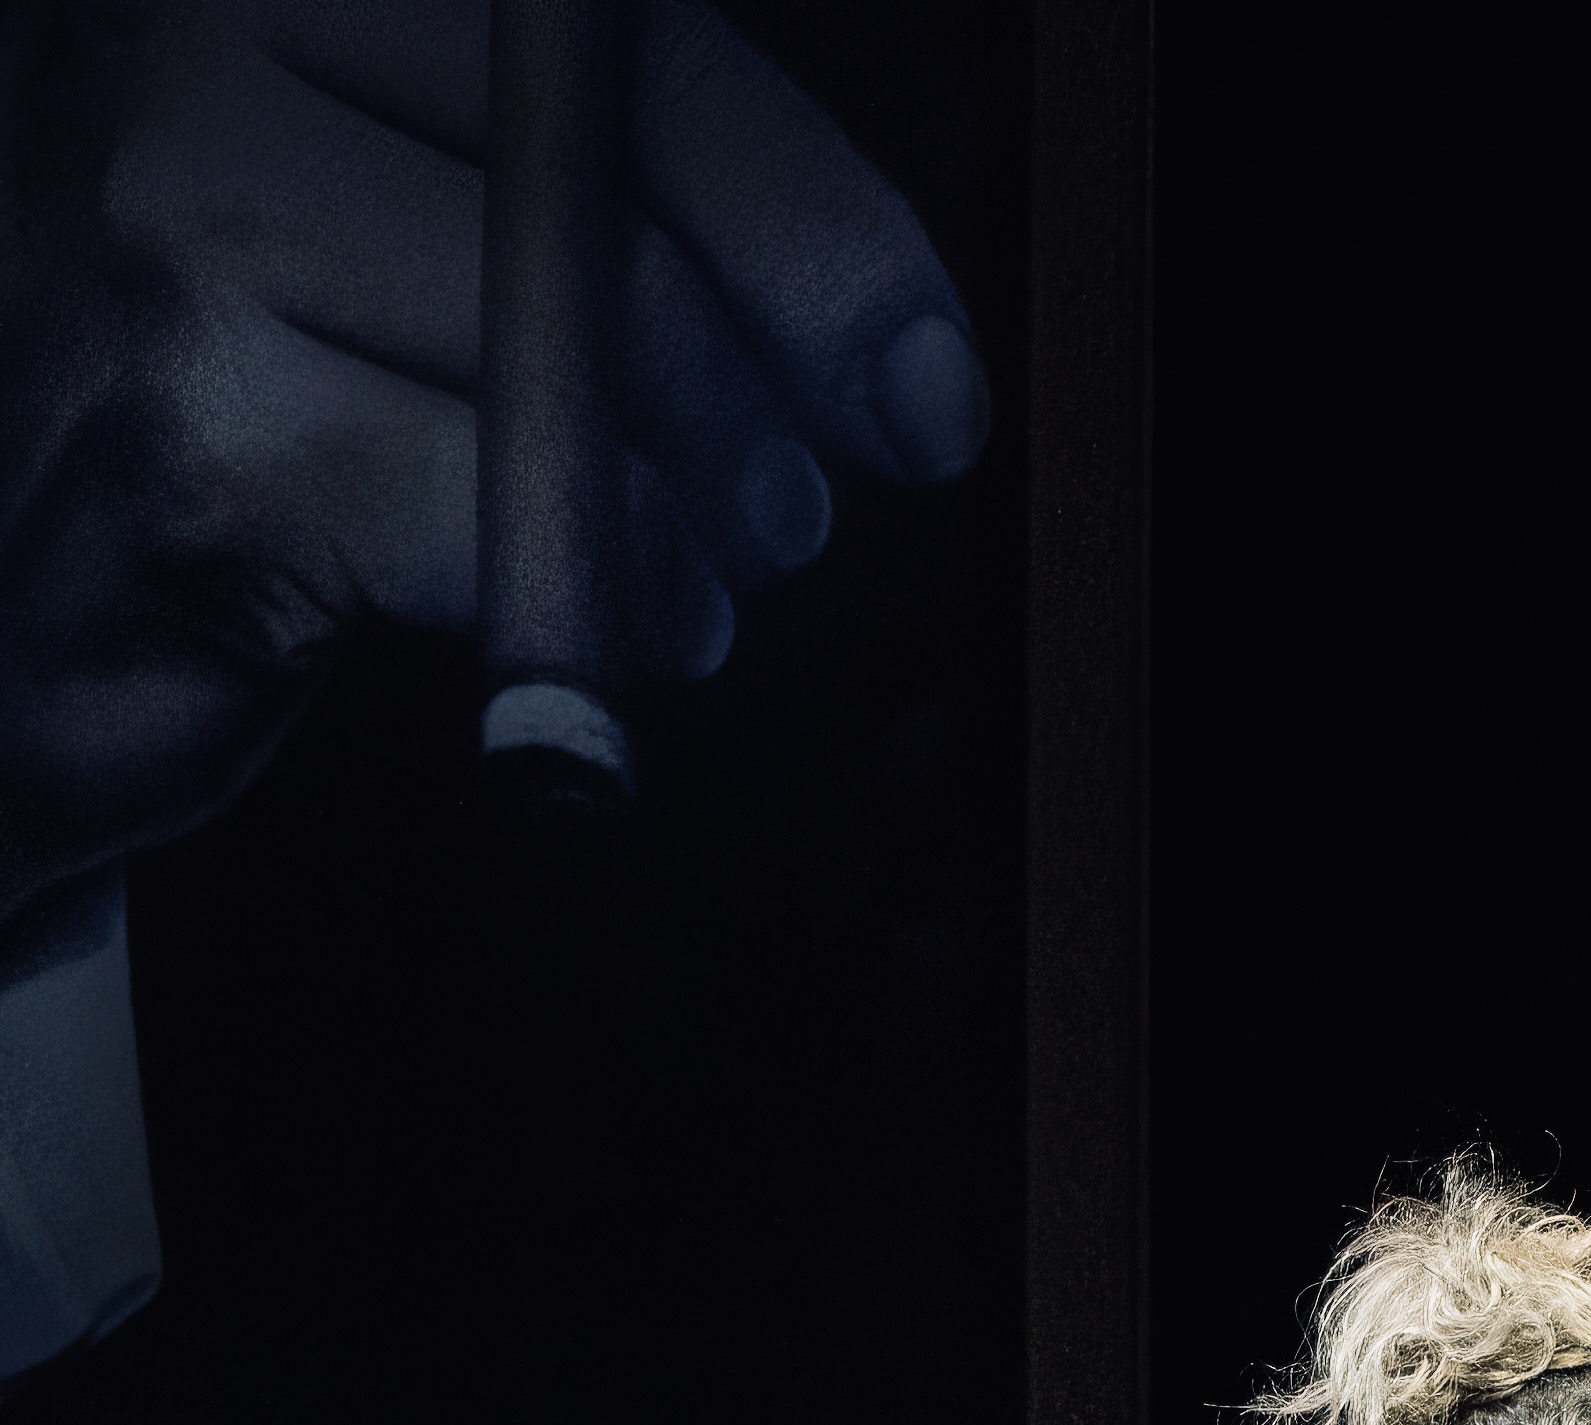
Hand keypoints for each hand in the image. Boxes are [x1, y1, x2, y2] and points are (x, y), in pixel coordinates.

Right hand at [0, 0, 990, 911]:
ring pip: (568, 356)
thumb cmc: (246, 395)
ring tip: (673, 571)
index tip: (925, 386)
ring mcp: (151, 216)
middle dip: (757, 394)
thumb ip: (601, 190)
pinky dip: (585, 590)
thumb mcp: (408, 225)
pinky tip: (583, 625)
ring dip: (685, 509)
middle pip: (604, 196)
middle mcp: (163, 31)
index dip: (810, 218)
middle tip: (783, 513)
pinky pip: (499, 507)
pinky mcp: (184, 423)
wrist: (23, 606)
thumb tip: (904, 354)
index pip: (605, 37)